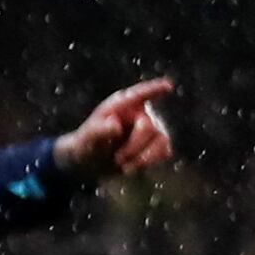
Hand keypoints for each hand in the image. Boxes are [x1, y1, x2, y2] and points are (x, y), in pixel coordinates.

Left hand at [52, 77, 175, 182]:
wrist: (90, 164)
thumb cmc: (86, 144)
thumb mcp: (85, 138)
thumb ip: (97, 131)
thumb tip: (115, 125)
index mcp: (120, 106)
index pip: (139, 95)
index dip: (154, 89)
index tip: (168, 86)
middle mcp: (139, 114)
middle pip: (148, 127)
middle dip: (133, 146)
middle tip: (117, 158)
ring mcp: (151, 129)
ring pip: (161, 140)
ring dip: (143, 157)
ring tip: (124, 167)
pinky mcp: (157, 145)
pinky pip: (164, 152)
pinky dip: (149, 162)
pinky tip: (132, 167)